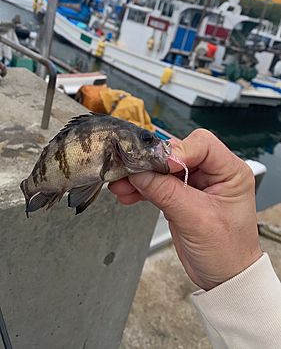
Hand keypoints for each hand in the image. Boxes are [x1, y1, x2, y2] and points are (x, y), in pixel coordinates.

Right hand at [109, 129, 261, 290]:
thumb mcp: (197, 220)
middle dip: (152, 162)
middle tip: (131, 170)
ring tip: (122, 184)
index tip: (159, 165)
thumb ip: (167, 193)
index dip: (177, 151)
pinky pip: (157, 183)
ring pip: (162, 167)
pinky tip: (127, 193)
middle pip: (177, 152)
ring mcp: (195, 183)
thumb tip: (140, 173)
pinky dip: (141, 187)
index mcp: (230, 172)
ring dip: (141, 175)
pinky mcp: (180, 195)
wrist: (224, 278)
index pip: (202, 143)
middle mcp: (214, 173)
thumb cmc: (228, 252)